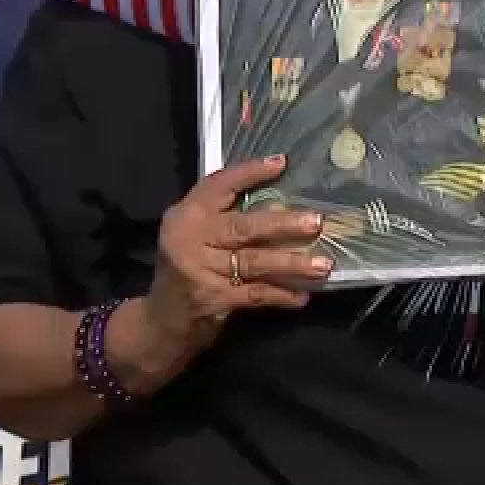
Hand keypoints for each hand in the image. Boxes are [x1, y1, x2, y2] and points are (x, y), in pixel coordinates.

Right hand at [139, 155, 329, 358]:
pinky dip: (282, 295)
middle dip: (284, 224)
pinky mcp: (214, 299)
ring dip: (293, 264)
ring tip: (323, 264)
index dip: (250, 172)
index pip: (219, 184)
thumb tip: (280, 201)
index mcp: (187, 215)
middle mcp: (191, 239)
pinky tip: (303, 296)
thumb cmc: (186, 269)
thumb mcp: (193, 235)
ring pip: (255, 262)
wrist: (160, 321)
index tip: (282, 163)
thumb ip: (222, 216)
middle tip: (317, 222)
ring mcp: (202, 271)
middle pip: (244, 226)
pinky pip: (256, 293)